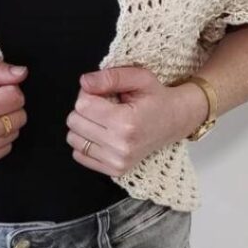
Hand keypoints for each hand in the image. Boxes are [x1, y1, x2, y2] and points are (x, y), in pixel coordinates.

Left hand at [64, 65, 208, 176]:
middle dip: (85, 108)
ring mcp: (118, 161)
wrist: (175, 121)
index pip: (82, 104)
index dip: (88, 93)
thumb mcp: (139, 77)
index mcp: (126, 123)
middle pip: (74, 121)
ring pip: (73, 139)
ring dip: (84, 125)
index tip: (104, 93)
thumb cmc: (156, 98)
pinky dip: (86, 142)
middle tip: (105, 105)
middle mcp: (121, 146)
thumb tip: (84, 82)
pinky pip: (79, 155)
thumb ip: (110, 77)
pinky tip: (103, 134)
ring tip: (105, 119)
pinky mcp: (115, 170)